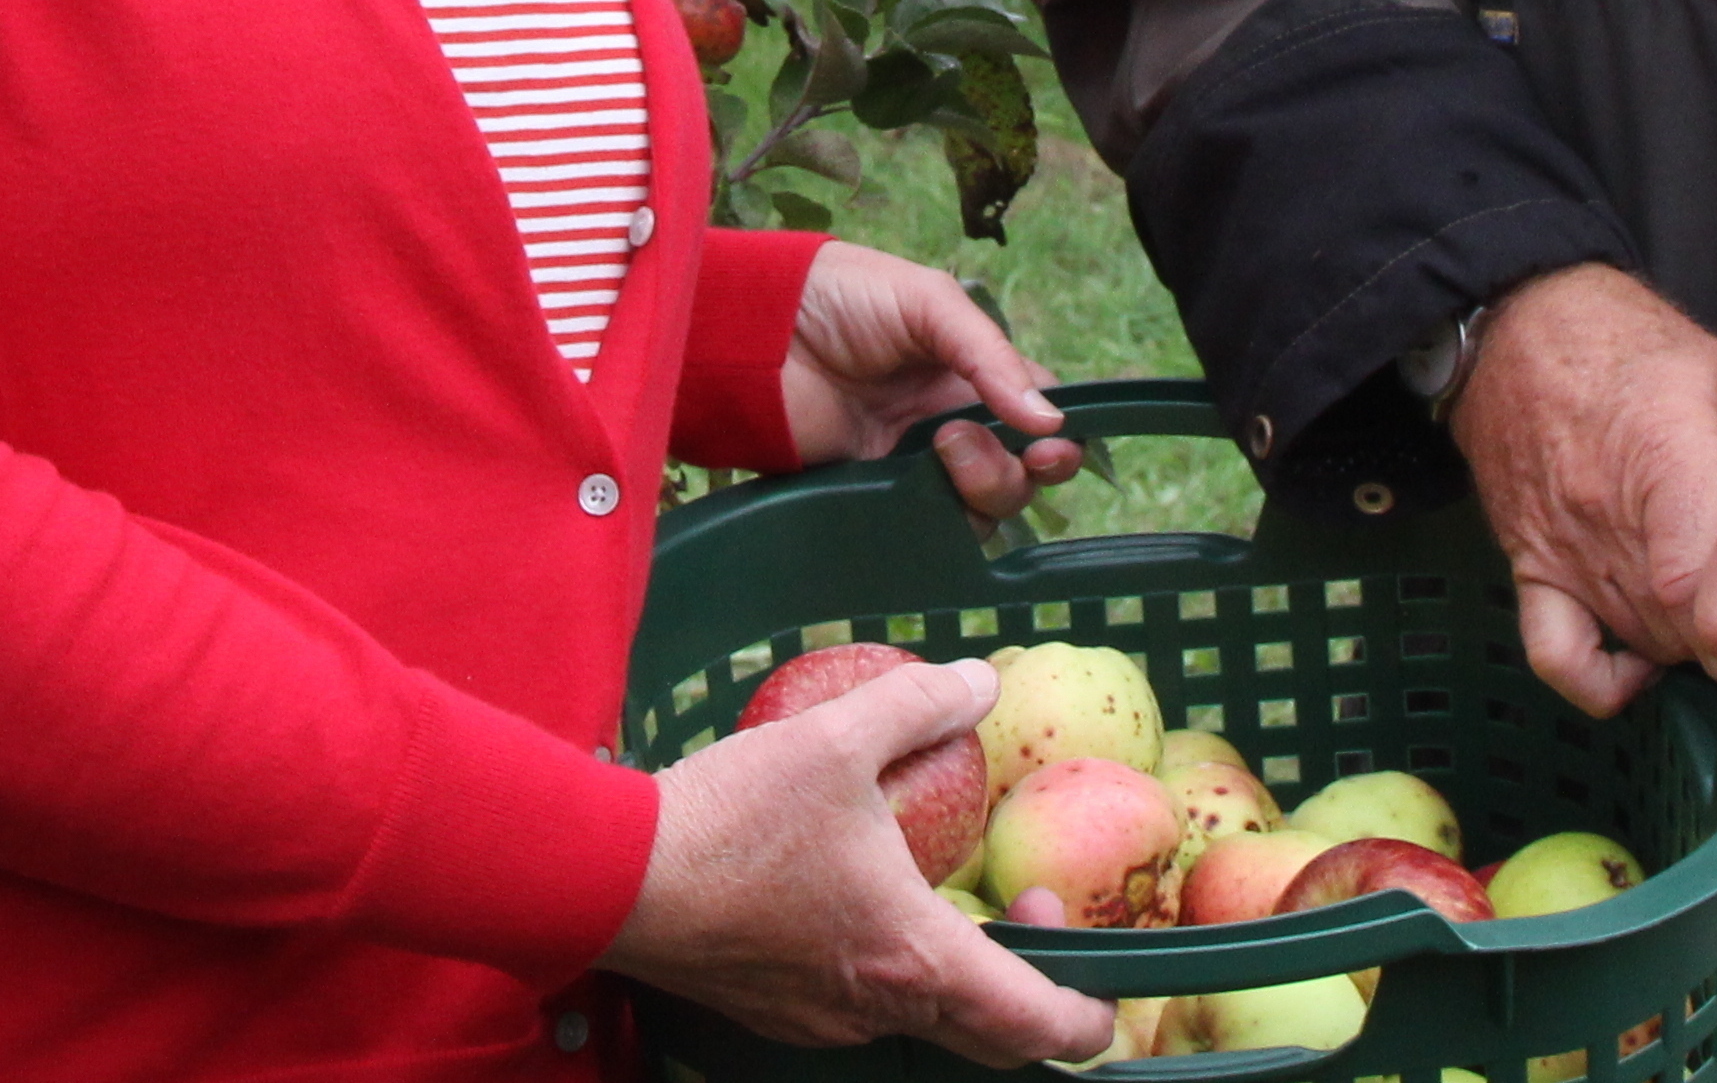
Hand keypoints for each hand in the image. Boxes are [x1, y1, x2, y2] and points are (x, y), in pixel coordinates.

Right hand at [603, 656, 1118, 1064]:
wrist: (613, 879)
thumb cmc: (731, 819)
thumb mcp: (835, 739)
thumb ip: (919, 704)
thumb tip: (980, 679)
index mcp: (915, 958)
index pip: (1038, 1027)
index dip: (1090, 1014)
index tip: (1103, 969)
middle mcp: (878, 1009)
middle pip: (990, 1037)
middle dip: (1030, 983)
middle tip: (1025, 904)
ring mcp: (824, 1019)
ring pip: (922, 1015)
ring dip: (954, 966)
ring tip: (937, 884)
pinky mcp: (777, 1011)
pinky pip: (861, 1003)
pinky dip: (889, 964)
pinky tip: (859, 892)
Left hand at [783, 240, 1084, 524]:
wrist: (752, 331)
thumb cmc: (839, 295)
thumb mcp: (927, 301)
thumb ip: (989, 355)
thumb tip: (1049, 421)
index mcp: (968, 366)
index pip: (1036, 409)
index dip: (1053, 433)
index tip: (1049, 445)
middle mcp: (948, 416)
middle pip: (1018, 467)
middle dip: (1019, 470)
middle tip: (975, 445)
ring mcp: (912, 458)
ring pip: (979, 503)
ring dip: (981, 489)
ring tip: (940, 450)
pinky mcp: (874, 490)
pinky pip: (926, 524)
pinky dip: (939, 523)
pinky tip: (922, 491)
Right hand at [1450, 265, 1716, 718]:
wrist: (1519, 328)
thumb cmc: (1634, 345)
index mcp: (1663, 459)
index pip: (1696, 586)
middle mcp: (1605, 515)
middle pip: (1675, 624)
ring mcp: (1561, 548)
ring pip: (1636, 642)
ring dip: (1686, 647)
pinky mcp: (1527, 566)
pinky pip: (1556, 658)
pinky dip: (1602, 684)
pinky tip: (1642, 665)